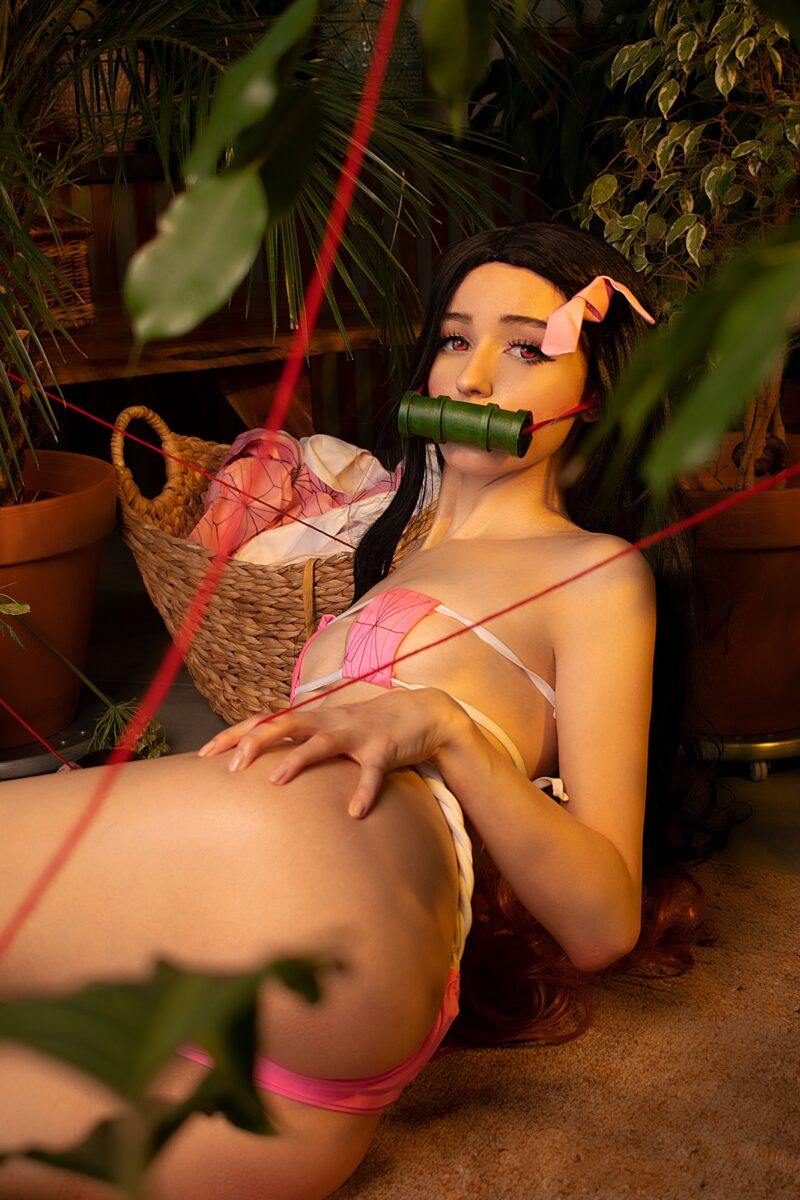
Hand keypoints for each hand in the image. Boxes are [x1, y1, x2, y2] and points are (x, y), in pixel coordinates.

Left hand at [197, 689, 465, 817]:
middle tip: (232, 768)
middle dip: (256, 742)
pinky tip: (354, 813)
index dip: (234, 734)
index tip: (204, 754)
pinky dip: (363, 792)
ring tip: (276, 781)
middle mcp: (329, 721)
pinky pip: (372, 772)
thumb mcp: (331, 730)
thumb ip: (301, 742)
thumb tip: (266, 763)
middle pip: (284, 723)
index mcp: (313, 718)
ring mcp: (357, 733)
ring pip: (321, 742)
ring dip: (298, 760)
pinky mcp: (385, 749)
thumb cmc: (369, 727)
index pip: (264, 720)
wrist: (423, 712)